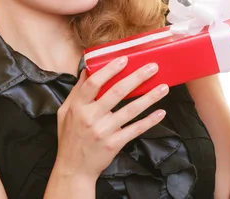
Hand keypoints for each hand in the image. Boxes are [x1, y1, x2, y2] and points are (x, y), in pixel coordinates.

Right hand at [53, 57, 168, 180]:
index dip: (109, 70)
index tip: (124, 59)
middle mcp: (91, 118)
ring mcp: (104, 131)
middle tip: (153, 67)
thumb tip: (87, 69)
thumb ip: (77, 91)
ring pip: (131, 110)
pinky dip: (150, 120)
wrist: (73, 169)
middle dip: (137, 77)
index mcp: (78, 107)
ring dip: (150, 97)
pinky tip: (161, 112)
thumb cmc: (70, 138)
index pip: (94, 84)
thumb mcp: (65, 112)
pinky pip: (136, 129)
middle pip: (117, 92)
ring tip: (164, 87)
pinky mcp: (115, 143)